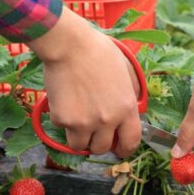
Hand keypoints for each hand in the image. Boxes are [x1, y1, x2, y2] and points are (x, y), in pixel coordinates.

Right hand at [27, 7, 141, 156]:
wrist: (69, 45)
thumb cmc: (97, 51)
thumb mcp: (125, 70)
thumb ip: (130, 92)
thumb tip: (131, 107)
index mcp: (126, 107)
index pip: (131, 142)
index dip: (124, 149)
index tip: (117, 149)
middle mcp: (107, 120)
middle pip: (101, 148)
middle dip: (96, 143)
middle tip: (90, 132)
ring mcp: (84, 122)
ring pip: (80, 146)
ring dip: (78, 137)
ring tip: (75, 120)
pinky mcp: (63, 119)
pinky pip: (63, 129)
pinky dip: (62, 120)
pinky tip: (63, 101)